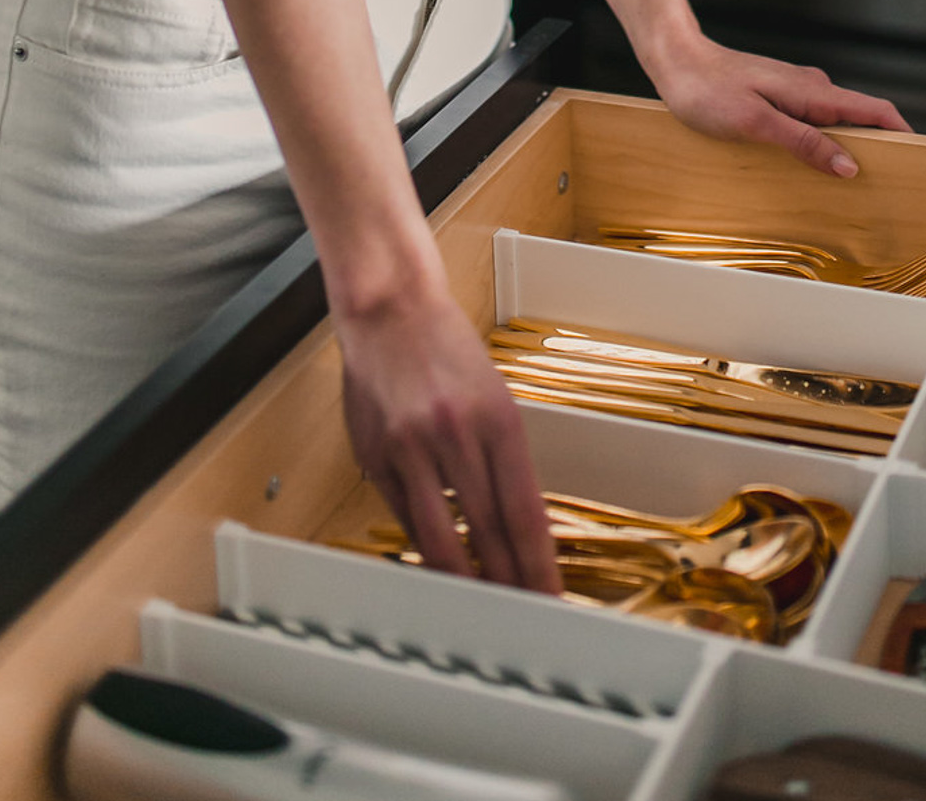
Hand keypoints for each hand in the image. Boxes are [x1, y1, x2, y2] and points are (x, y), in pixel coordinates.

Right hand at [335, 283, 561, 593]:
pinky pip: (402, 516)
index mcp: (498, 419)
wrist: (390, 309)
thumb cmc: (446, 348)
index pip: (525, 512)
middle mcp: (456, 436)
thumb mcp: (495, 396)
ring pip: (439, 536)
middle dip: (507, 583)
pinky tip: (435, 566)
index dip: (538, 565)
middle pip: (486, 531)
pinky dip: (421, 544)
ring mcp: (411, 448)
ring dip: (462, 580)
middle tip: (521, 617)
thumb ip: (502, 458)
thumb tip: (515, 525)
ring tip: (478, 609)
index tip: (550, 599)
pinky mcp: (375, 456)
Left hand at [646, 30, 910, 177]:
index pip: (875, 110)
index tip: (921, 162)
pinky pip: (813, 122)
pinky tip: (809, 164)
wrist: (675, 60)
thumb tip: (849, 165)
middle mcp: (811, 88)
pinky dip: (822, 142)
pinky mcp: (778, 98)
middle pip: (860, 119)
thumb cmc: (708, 90)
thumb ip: (803, 142)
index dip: (902, 135)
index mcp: (813, 92)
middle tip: (883, 189)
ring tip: (849, 186)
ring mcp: (795, 92)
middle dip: (878, 150)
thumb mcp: (755, 123)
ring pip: (835, 122)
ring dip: (847, 149)